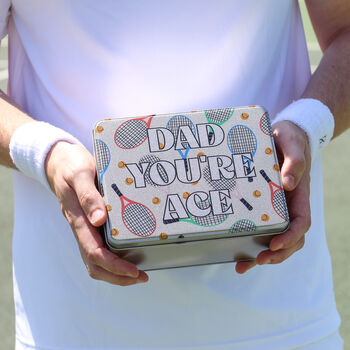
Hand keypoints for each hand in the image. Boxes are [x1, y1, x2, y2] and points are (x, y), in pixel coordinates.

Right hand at [45, 141, 148, 284]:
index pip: (94, 252)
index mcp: (78, 218)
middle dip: (117, 276)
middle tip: (141, 277)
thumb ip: (88, 196)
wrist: (58, 162)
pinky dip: (111, 259)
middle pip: (94, 265)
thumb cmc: (71, 166)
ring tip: (137, 272)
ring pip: (94, 260)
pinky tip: (127, 254)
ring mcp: (83, 228)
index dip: (114, 266)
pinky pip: (96, 248)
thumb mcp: (80, 174)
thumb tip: (99, 220)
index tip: (134, 271)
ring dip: (114, 272)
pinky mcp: (87, 224)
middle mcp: (80, 228)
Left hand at [236, 121, 310, 273]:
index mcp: (299, 194)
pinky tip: (237, 252)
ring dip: (263, 254)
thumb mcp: (292, 143)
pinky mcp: (264, 206)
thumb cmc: (289, 139)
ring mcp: (277, 208)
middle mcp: (289, 205)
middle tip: (257, 260)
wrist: (282, 136)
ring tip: (243, 265)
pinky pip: (261, 228)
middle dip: (276, 254)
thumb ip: (294, 161)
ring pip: (276, 238)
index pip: (301, 222)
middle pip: (290, 238)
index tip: (274, 245)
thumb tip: (289, 184)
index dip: (290, 237)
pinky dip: (252, 242)